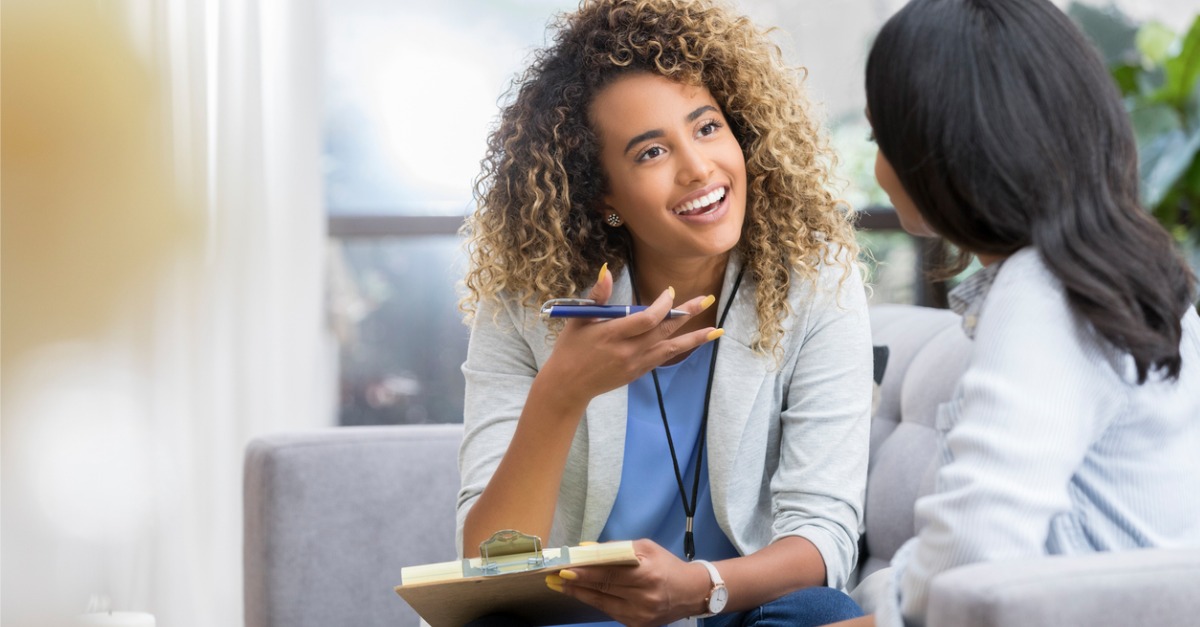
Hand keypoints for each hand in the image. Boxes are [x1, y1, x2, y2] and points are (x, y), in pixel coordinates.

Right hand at [537, 265, 719, 404]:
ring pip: (671, 348)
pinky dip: (679, 349)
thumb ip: (597, 296)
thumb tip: (608, 271)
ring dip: (694, 338)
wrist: (567, 385)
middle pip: (664, 330)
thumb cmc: (570, 348)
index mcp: (612, 334)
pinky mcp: (637, 373)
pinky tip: (693, 342)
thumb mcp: (579, 319)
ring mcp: (635, 364)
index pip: (647, 318)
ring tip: (716, 331)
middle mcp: (627, 350)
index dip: (663, 305)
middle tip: (707, 299)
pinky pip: (663, 358)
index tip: (670, 292)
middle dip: (687, 314)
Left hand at [545, 539, 709, 626]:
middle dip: (576, 584)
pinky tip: (581, 593)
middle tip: (553, 577)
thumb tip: (586, 549)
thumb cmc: (667, 565)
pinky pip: (610, 612)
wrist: (691, 593)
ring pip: (602, 604)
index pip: (610, 574)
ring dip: (579, 594)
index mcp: (648, 575)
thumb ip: (616, 549)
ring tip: (560, 586)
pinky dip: (595, 601)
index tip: (564, 569)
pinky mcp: (637, 626)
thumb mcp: (646, 548)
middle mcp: (644, 598)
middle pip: (603, 590)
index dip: (585, 573)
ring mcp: (640, 616)